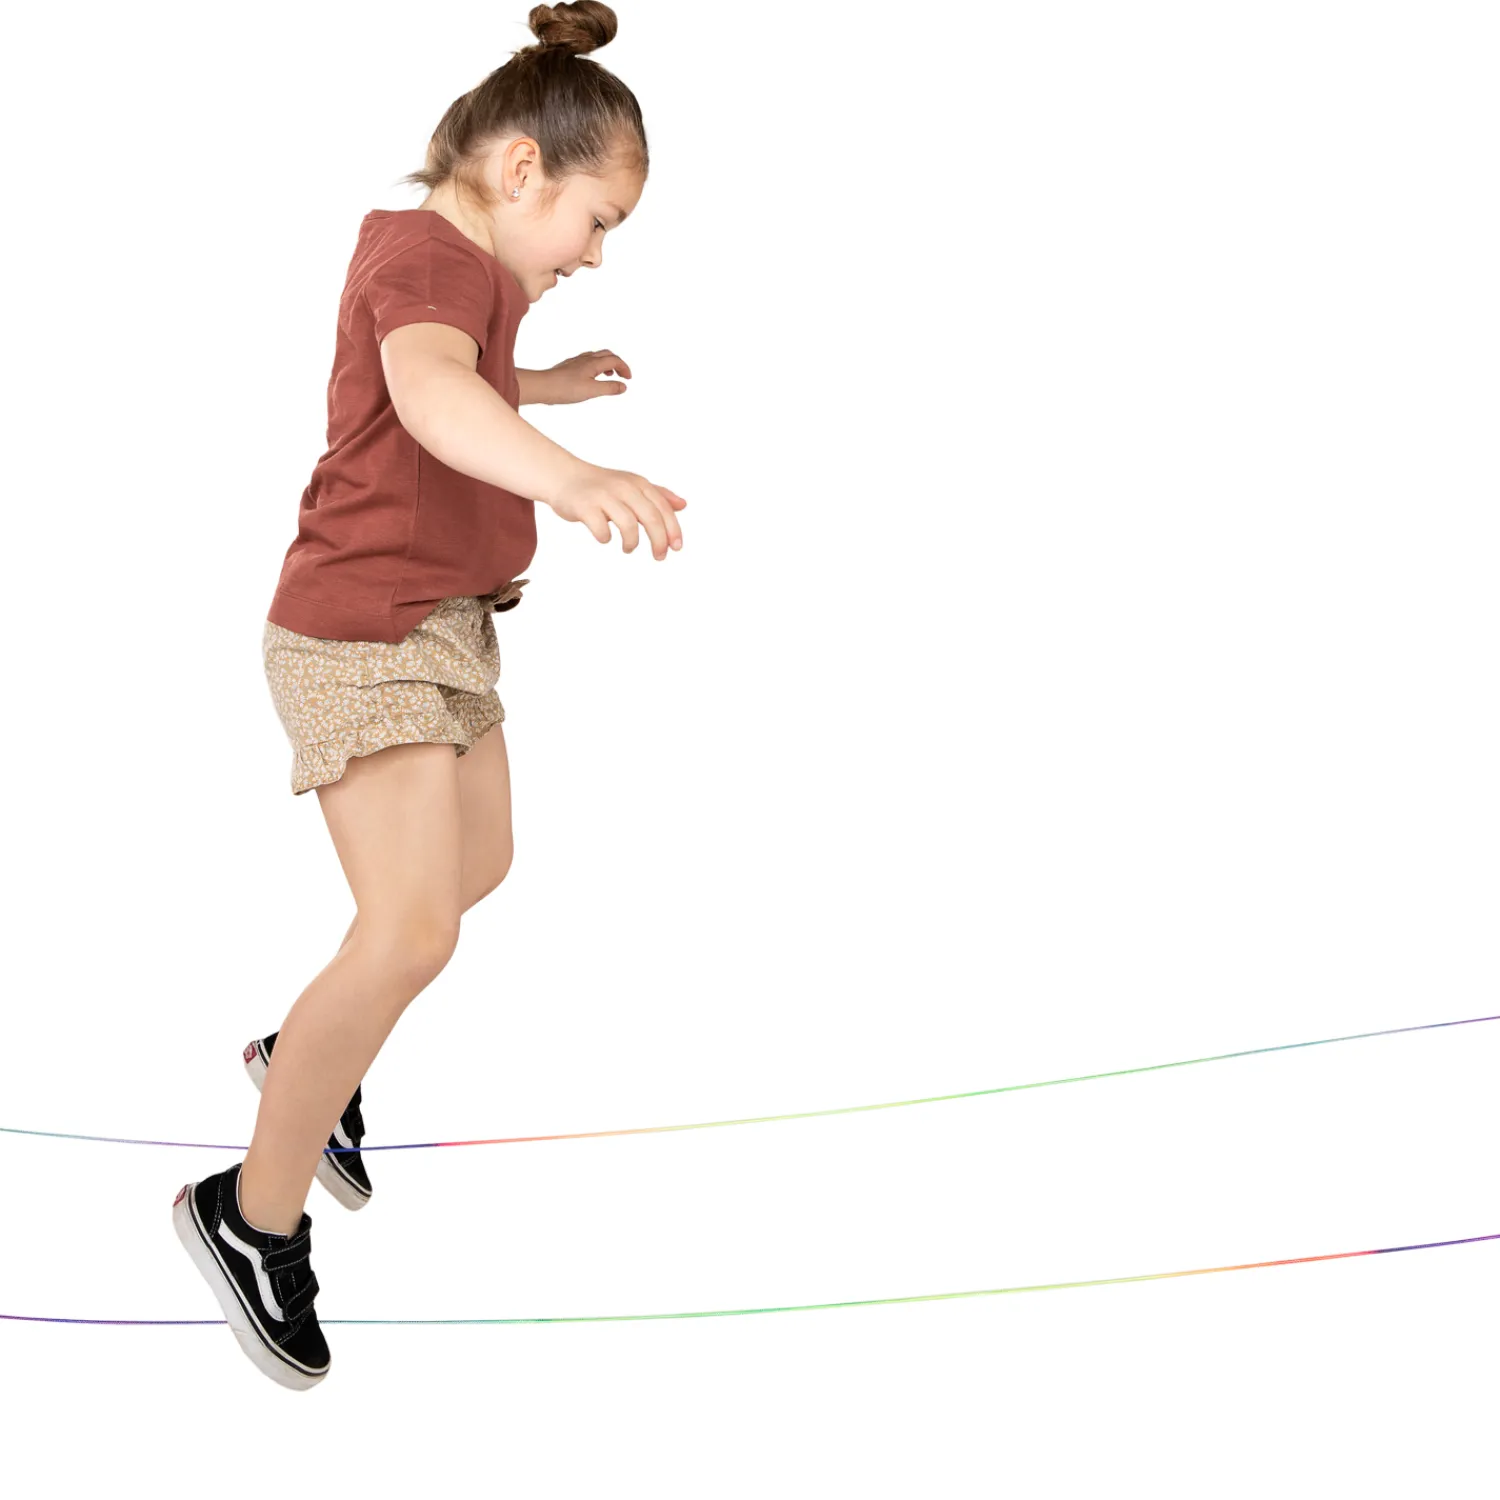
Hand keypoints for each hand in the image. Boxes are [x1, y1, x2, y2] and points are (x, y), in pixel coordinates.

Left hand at [544, 349, 631, 404]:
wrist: (542, 386)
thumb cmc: (564, 388)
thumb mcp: (592, 391)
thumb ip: (609, 388)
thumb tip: (623, 387)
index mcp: (593, 363)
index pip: (614, 360)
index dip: (624, 368)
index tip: (629, 379)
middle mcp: (585, 359)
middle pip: (606, 354)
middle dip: (617, 363)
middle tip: (622, 375)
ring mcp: (575, 362)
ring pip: (596, 356)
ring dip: (606, 364)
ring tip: (608, 375)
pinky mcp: (568, 367)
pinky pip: (586, 361)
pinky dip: (595, 366)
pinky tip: (590, 376)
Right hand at [547, 465, 686, 559]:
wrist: (564, 476)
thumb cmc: (601, 486)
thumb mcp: (632, 486)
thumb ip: (657, 495)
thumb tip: (683, 505)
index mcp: (637, 484)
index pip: (663, 508)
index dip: (673, 530)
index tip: (677, 548)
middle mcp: (623, 487)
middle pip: (650, 517)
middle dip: (659, 541)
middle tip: (660, 556)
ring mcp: (603, 496)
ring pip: (628, 524)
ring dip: (632, 542)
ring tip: (629, 548)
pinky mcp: (584, 506)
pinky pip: (601, 529)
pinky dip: (605, 538)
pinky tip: (605, 538)